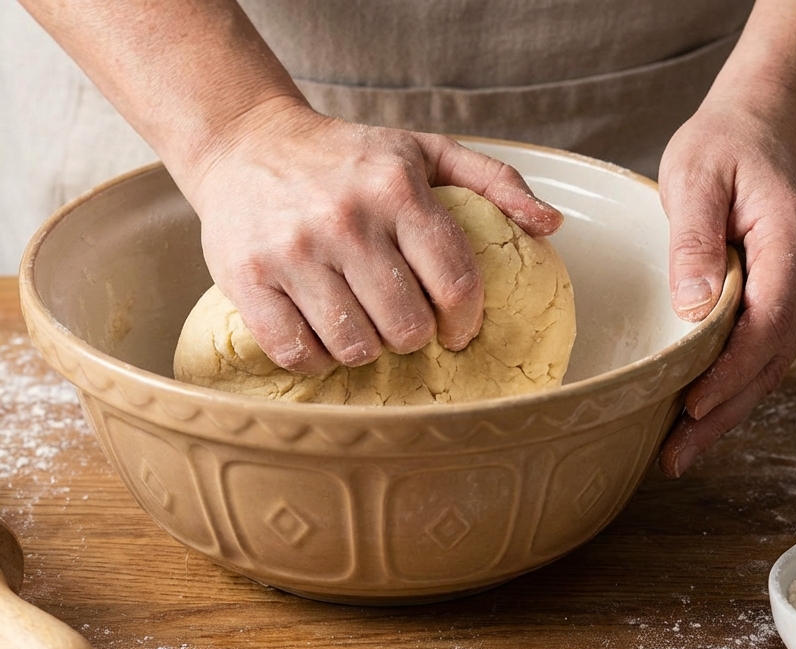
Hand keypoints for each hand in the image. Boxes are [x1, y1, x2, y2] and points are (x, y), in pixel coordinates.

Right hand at [181, 96, 563, 373]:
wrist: (243, 142)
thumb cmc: (345, 156)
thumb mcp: (422, 149)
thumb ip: (494, 181)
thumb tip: (552, 227)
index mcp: (396, 188)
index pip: (456, 282)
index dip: (466, 322)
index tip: (458, 330)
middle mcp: (345, 220)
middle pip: (407, 327)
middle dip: (413, 336)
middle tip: (401, 323)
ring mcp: (292, 252)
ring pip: (355, 347)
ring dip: (365, 349)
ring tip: (361, 325)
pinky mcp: (247, 279)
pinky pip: (298, 354)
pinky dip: (317, 359)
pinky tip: (322, 335)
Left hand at [656, 89, 795, 477]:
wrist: (765, 124)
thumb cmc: (725, 144)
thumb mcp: (694, 177)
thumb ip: (693, 240)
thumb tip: (694, 307)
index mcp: (792, 242)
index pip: (768, 324)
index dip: (731, 373)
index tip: (692, 407)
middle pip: (771, 359)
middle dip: (725, 413)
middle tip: (675, 457)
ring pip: (770, 363)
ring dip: (729, 410)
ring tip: (680, 451)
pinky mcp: (790, 296)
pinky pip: (765, 349)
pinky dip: (735, 385)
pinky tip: (700, 414)